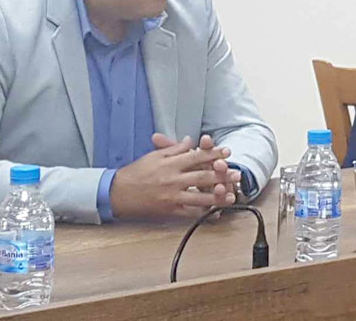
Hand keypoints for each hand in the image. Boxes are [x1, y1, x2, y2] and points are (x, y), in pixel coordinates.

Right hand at [109, 135, 238, 219]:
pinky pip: (190, 213)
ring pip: (200, 196)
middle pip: (202, 176)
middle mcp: (174, 180)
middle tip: (237, 173)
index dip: (213, 153)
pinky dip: (203, 213)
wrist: (118, 193)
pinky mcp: (169, 210)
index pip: (197, 157)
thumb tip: (190, 141)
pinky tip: (215, 213)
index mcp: (171, 164)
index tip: (227, 151)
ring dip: (217, 196)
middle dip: (222, 175)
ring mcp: (172, 196)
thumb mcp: (154, 156)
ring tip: (231, 195)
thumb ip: (174, 149)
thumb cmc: (136, 172)